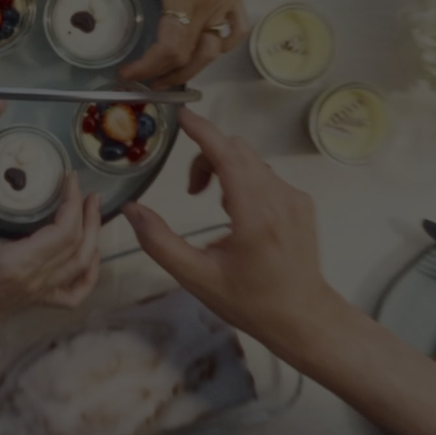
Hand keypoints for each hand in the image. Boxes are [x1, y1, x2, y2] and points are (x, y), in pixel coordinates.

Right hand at [0, 171, 104, 384]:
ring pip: (82, 265)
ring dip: (93, 236)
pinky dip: (89, 273)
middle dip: (86, 214)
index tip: (69, 179)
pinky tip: (90, 255)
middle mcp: (35, 280)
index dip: (73, 202)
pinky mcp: (36, 301)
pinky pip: (74, 293)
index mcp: (19, 263)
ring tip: (91, 211)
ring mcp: (39, 293)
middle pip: (79, 245)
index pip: (64, 230)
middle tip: (83, 189)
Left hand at [86, 0, 292, 84]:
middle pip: (189, 59)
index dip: (147, 68)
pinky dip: (221, 47)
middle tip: (141, 81)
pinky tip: (206, 48)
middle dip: (164, 76)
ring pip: (211, 52)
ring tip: (166, 73)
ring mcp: (224, 3)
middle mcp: (207, 6)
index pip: (169, 49)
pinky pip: (233, 32)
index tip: (126, 73)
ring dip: (190, 68)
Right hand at [122, 111, 337, 348]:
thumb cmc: (250, 302)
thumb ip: (160, 242)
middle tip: (191, 190)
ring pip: (253, 162)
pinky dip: (246, 181)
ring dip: (227, 170)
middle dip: (208, 157)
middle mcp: (279, 199)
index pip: (227, 156)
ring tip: (216, 208)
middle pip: (238, 151)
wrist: (302, 317)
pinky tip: (240, 216)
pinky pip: (268, 176)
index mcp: (254, 215)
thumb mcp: (197, 278)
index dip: (202, 132)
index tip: (182, 116)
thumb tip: (132, 210)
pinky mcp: (302, 204)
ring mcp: (295, 199)